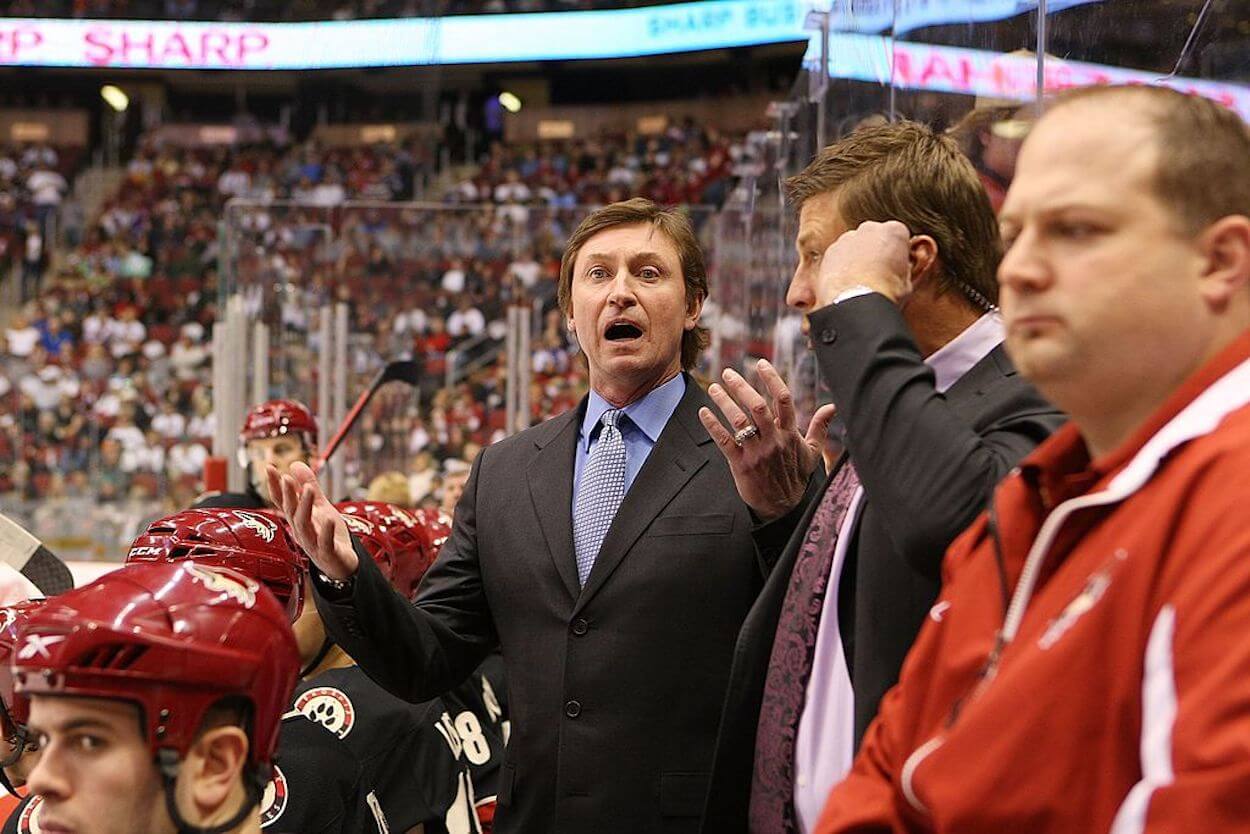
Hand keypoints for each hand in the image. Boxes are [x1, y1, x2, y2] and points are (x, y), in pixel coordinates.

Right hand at [267, 462, 359, 580]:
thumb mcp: (320, 507)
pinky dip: (325, 531)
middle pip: (291, 511)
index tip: (269, 467)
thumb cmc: (328, 535)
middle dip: (288, 495)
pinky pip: (325, 542)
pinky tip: (328, 519)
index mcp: (297, 519)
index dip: (275, 485)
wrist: (342, 565)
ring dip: (305, 507)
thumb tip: (294, 463)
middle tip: (286, 477)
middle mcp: (301, 530)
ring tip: (308, 489)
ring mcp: (313, 543)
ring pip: (304, 525)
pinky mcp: (327, 553)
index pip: (282, 501)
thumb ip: (308, 486)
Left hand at [698, 359, 837, 521]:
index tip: (760, 363)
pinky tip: (703, 412)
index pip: (783, 399)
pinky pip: (724, 441)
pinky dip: (713, 425)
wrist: (782, 507)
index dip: (772, 378)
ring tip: (713, 389)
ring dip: (724, 402)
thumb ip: (820, 427)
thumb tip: (833, 407)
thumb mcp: (812, 452)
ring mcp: (756, 452)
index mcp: (790, 434)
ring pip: (739, 421)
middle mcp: (773, 440)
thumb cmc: (796, 477)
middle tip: (728, 373)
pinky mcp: (740, 465)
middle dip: (741, 387)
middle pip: (758, 406)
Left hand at [816, 219, 912, 307]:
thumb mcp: (906, 281)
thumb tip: (897, 271)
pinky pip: (839, 256)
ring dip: (858, 258)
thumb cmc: (885, 292)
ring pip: (855, 245)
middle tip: (878, 273)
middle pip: (875, 236)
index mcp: (894, 231)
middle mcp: (869, 229)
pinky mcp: (830, 251)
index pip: (899, 236)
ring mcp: (847, 238)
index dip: (898, 252)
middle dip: (876, 250)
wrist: (855, 302)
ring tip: (860, 281)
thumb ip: (902, 267)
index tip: (896, 266)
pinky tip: (847, 283)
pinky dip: (842, 266)